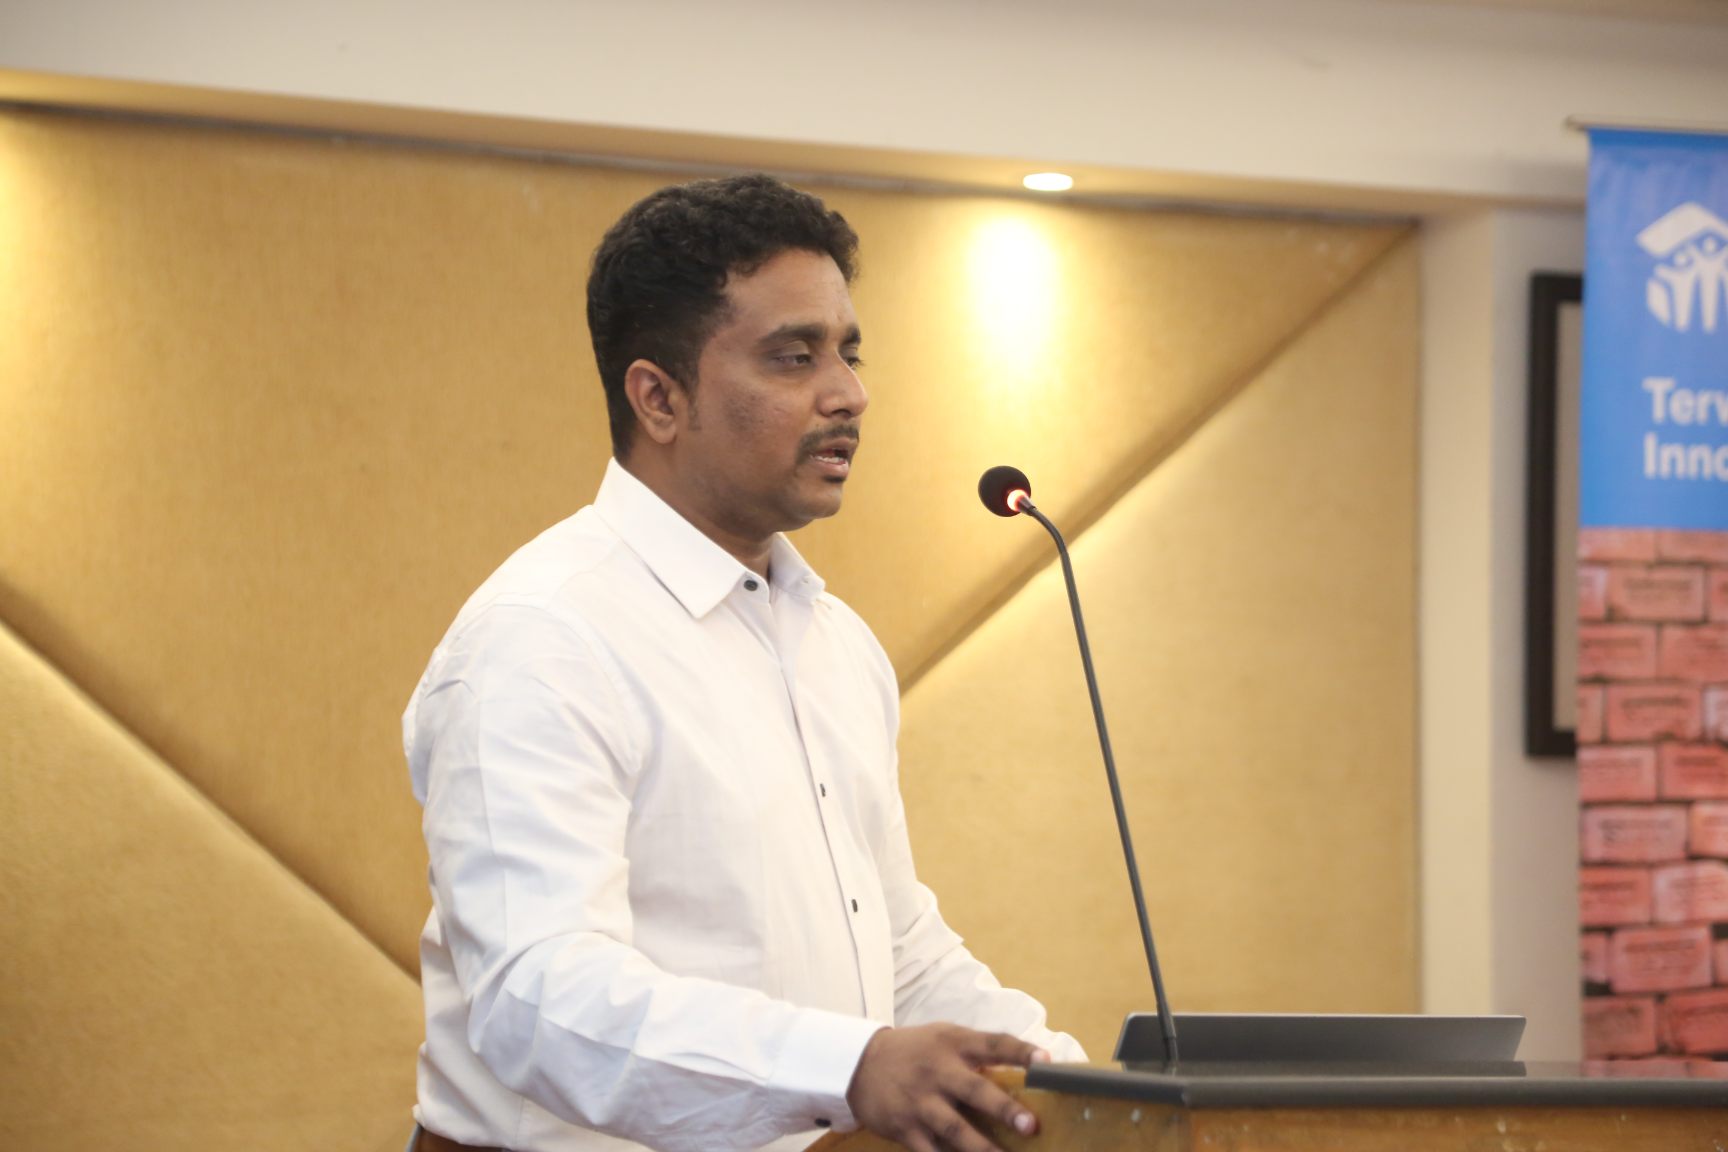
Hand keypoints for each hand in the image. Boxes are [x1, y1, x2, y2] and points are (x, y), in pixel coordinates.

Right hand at [845, 1023, 1047, 1151]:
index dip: (1022, 1052)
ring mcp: (920, 1102)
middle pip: (974, 1090)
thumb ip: (977, 1052)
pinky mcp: (905, 1128)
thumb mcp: (943, 1037)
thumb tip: (1025, 1069)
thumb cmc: (914, 1051)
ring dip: (982, 1148)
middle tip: (1030, 1125)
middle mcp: (937, 1071)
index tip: (1047, 1063)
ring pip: (954, 1129)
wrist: (858, 1064)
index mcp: (953, 1044)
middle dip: (1003, 1108)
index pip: (994, 1043)